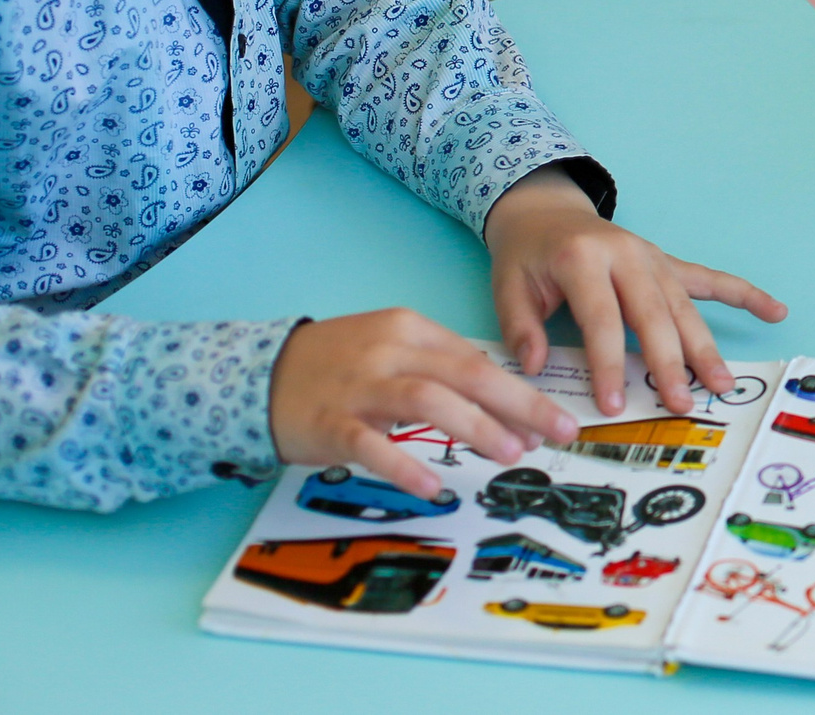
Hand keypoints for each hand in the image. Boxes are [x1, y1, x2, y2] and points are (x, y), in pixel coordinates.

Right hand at [268, 309, 577, 498]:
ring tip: (510, 453)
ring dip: (475, 427)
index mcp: (410, 330)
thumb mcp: (391, 350)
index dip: (519, 391)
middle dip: (518, 404)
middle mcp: (389, 351)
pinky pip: (372, 444)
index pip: (477, 360)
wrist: (260, 374)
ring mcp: (359, 386)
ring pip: (427, 400)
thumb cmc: (338, 366)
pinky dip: (405, 463)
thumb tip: (499, 405)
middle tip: (553, 433)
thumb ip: (439, 370)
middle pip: (466, 374)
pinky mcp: (331, 422)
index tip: (550, 419)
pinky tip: (433, 484)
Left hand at [484, 165, 787, 415]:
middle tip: (681, 402)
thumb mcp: (508, 286)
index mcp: (584, 258)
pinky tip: (774, 310)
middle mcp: (627, 255)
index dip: (609, 364)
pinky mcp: (667, 263)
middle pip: (654, 315)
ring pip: (684, 306)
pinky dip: (744, 294)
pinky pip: (710, 279)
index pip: (603, 318)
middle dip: (669, 362)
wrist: (545, 210)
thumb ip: (520, 328)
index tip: (613, 404)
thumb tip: (534, 368)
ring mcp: (653, 257)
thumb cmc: (528, 254)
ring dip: (704, 346)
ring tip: (721, 384)